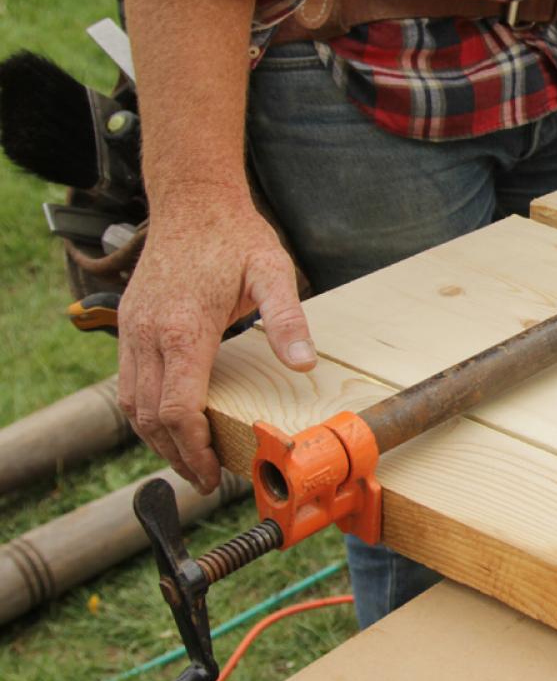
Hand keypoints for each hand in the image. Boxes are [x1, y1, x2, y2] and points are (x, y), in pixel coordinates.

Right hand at [117, 199, 315, 492]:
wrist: (191, 200)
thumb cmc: (234, 236)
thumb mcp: (272, 271)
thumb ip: (288, 319)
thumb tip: (304, 365)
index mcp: (183, 328)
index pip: (178, 407)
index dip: (193, 447)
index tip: (211, 471)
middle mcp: (148, 333)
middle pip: (150, 416)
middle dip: (176, 454)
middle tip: (204, 479)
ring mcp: (132, 329)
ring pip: (131, 404)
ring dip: (157, 439)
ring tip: (188, 461)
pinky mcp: (128, 325)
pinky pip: (128, 382)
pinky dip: (146, 412)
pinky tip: (171, 423)